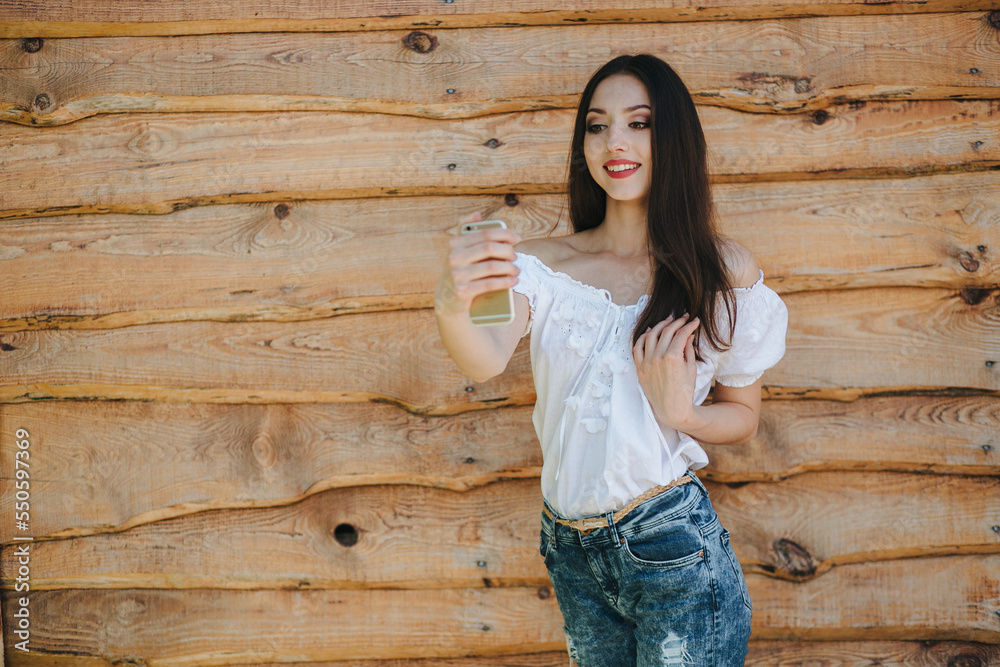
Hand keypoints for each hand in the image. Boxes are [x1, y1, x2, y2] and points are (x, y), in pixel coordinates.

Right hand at [435, 213, 520, 317]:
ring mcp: (457, 274)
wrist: (447, 300)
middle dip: (507, 251)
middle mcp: (454, 257)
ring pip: (491, 266)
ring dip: (509, 267)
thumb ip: (468, 232)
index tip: (517, 239)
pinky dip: (505, 282)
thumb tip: (476, 214)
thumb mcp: (460, 251)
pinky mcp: (462, 291)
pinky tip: (514, 281)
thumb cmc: (461, 271)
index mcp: (455, 244)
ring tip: (517, 270)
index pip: (484, 234)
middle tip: (516, 257)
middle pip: (489, 248)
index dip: (504, 234)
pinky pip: (489, 284)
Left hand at [633, 314, 699, 431]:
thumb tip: (688, 334)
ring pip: (651, 335)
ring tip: (668, 321)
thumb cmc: (684, 390)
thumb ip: (688, 348)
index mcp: (673, 357)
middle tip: (683, 318)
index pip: (681, 334)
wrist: (672, 409)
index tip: (694, 320)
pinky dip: (643, 337)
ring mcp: (647, 363)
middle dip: (677, 322)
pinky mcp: (640, 368)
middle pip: (667, 332)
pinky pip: (637, 347)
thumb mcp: (691, 368)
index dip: (689, 325)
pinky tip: (650, 332)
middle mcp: (657, 358)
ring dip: (660, 326)